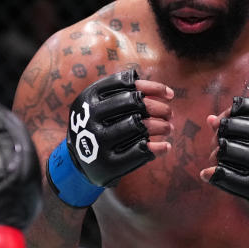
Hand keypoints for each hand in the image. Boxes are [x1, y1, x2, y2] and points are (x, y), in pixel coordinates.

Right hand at [47, 70, 172, 206]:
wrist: (78, 160)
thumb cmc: (100, 125)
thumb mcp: (101, 104)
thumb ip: (127, 92)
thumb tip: (165, 94)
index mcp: (89, 97)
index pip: (126, 83)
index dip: (153, 87)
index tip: (169, 95)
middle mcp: (90, 117)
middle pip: (134, 102)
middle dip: (159, 107)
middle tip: (169, 114)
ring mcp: (98, 141)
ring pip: (139, 126)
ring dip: (161, 126)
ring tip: (168, 128)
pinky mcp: (108, 163)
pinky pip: (140, 151)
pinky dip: (158, 147)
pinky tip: (165, 146)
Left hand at [201, 96, 248, 228]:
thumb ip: (240, 121)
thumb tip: (210, 120)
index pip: (240, 106)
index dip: (228, 113)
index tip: (229, 121)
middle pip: (229, 127)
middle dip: (220, 133)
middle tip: (220, 141)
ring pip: (226, 149)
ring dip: (215, 153)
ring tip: (218, 157)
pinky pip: (225, 176)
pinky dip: (212, 173)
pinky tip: (207, 173)